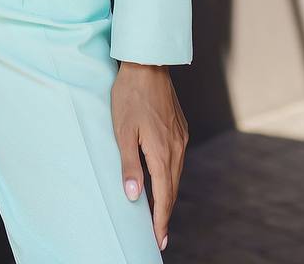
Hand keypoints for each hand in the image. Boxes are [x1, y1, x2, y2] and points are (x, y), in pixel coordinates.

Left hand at [111, 62, 188, 254]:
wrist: (148, 64)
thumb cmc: (130, 95)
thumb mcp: (122, 130)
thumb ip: (129, 165)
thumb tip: (133, 196)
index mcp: (162, 152)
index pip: (163, 196)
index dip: (160, 220)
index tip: (157, 239)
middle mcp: (177, 148)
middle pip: (172, 189)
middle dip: (165, 214)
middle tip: (159, 236)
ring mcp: (181, 137)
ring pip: (176, 175)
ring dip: (168, 195)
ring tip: (159, 213)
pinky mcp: (180, 129)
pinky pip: (177, 160)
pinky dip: (170, 176)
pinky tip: (163, 179)